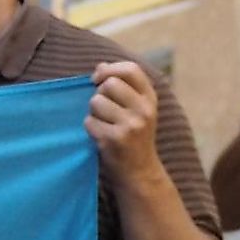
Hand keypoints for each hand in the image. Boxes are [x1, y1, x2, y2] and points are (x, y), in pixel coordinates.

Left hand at [85, 60, 165, 189]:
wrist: (139, 173)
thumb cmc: (134, 136)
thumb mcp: (138, 109)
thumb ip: (122, 86)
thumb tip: (100, 66)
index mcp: (150, 99)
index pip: (130, 69)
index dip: (110, 69)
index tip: (98, 79)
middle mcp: (144, 110)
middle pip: (109, 84)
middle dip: (99, 94)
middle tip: (105, 111)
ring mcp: (130, 126)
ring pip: (96, 102)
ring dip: (93, 112)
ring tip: (104, 124)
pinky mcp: (114, 140)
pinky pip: (89, 122)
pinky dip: (90, 128)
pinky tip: (101, 137)